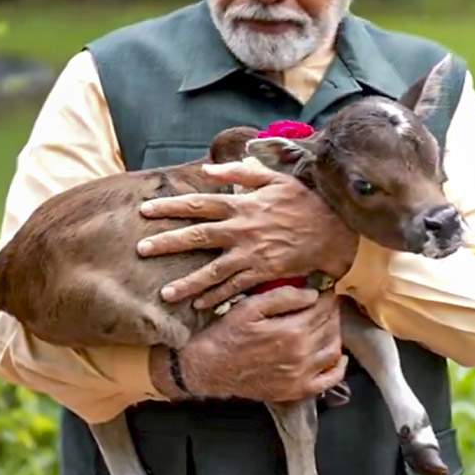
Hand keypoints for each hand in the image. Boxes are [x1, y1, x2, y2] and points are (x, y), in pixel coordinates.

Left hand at [137, 160, 358, 309]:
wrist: (332, 230)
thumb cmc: (303, 201)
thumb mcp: (275, 178)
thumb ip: (242, 172)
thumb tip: (209, 170)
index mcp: (241, 204)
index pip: (198, 204)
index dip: (170, 207)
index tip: (146, 211)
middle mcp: (241, 230)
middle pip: (197, 236)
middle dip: (167, 243)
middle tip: (142, 249)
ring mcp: (251, 254)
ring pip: (212, 270)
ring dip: (187, 282)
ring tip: (165, 293)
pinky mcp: (262, 273)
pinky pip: (235, 287)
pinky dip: (217, 297)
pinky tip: (200, 305)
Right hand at [149, 287, 345, 401]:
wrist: (210, 367)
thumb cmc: (228, 334)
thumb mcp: (251, 306)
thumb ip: (284, 297)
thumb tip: (313, 294)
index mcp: (291, 331)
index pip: (323, 308)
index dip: (327, 295)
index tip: (323, 288)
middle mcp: (301, 355)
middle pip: (331, 326)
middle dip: (330, 311)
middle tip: (324, 302)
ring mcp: (301, 375)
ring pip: (334, 349)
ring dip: (335, 332)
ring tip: (325, 322)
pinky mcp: (297, 390)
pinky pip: (329, 380)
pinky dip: (338, 367)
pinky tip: (336, 355)